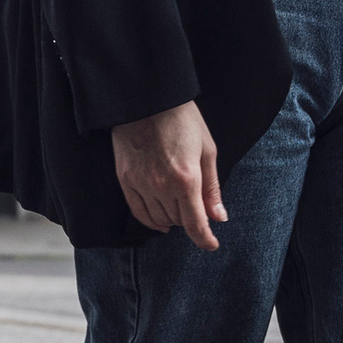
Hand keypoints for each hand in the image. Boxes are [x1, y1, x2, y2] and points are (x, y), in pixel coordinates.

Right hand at [111, 102, 225, 247]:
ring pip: (158, 219)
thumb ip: (211, 188)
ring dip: (172, 219)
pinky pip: (138, 211)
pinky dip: (150, 219)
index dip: (205, 239)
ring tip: (180, 208)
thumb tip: (218, 217)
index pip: (196, 224)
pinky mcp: (125, 179)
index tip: (211, 244)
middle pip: (178, 222)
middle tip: (198, 209)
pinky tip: (159, 219)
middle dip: (191, 220)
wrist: (147, 98)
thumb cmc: (182, 120)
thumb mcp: (207, 150)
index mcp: (186, 179)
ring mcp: (140, 184)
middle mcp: (161, 186)